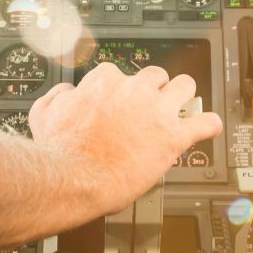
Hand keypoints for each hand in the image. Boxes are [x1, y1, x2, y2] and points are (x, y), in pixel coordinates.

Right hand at [28, 62, 223, 214]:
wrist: (73, 178)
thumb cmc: (58, 151)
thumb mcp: (43, 113)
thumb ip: (57, 96)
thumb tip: (66, 92)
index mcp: (105, 82)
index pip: (119, 74)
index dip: (119, 90)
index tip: (119, 101)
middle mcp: (134, 90)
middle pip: (155, 75)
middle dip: (154, 88)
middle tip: (150, 104)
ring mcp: (157, 111)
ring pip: (185, 86)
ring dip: (184, 96)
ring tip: (182, 107)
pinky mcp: (173, 136)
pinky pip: (204, 123)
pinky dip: (209, 124)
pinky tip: (208, 127)